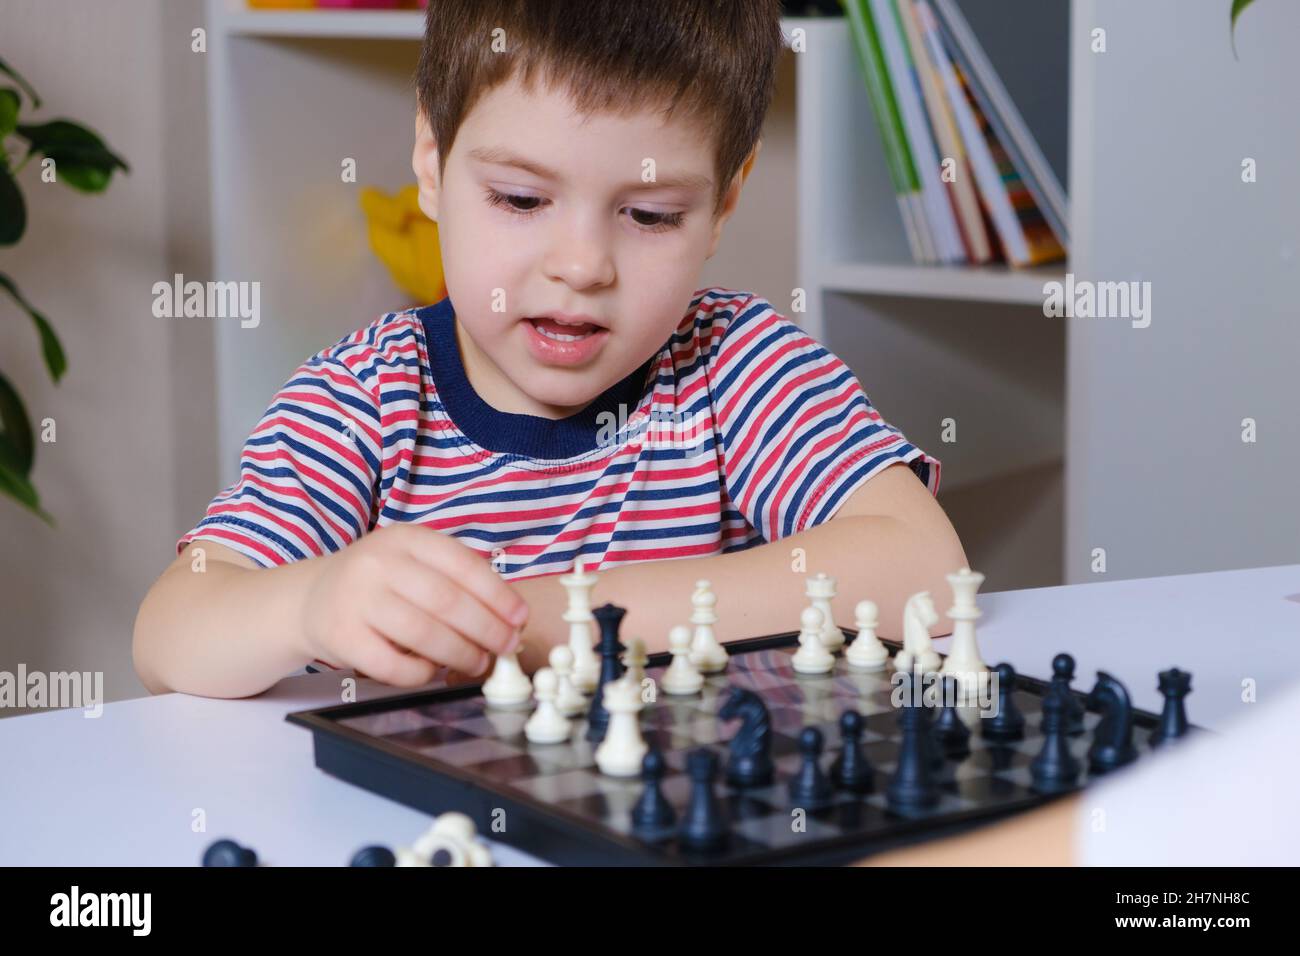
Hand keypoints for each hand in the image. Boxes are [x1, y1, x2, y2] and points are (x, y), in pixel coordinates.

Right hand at [297, 524, 528, 686]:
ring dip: (461, 654)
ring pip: (424, 634)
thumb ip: (457, 581)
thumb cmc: (381, 583)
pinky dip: (422, 673)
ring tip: (478, 663)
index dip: (497, 594)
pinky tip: (433, 671)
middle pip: (447, 601)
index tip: (520, 618)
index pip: (462, 564)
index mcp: (406, 538)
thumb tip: (511, 618)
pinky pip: (394, 665)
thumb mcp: (415, 563)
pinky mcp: (341, 637)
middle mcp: (378, 563)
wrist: (312, 597)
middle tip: (506, 647)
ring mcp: (356, 599)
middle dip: (486, 629)